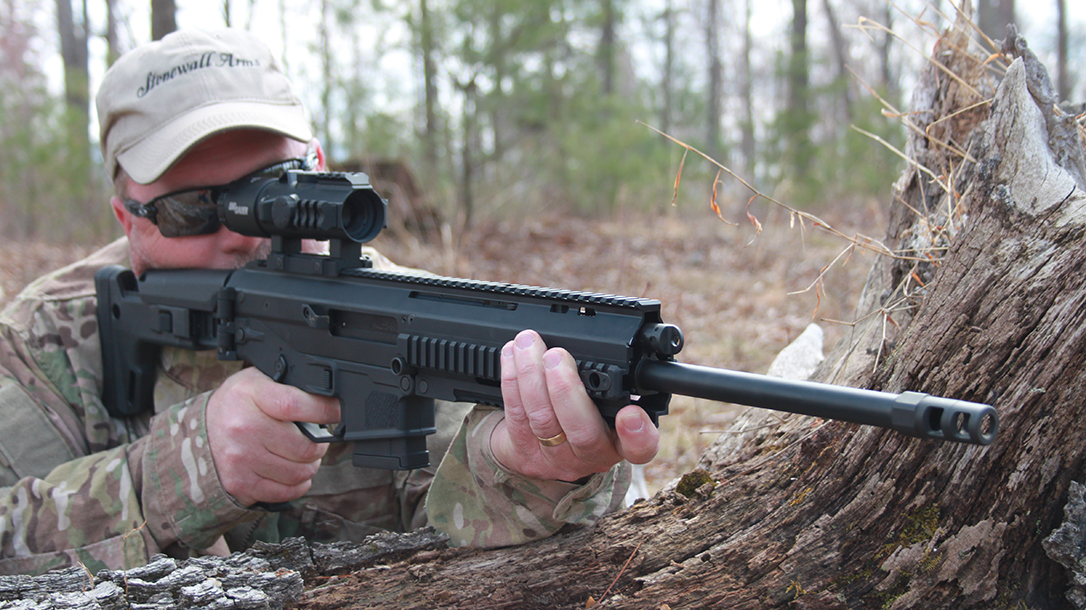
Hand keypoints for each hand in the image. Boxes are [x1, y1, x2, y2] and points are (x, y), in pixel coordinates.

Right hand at [206, 367, 339, 506]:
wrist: (198, 434)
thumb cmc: (237, 405)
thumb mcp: (257, 381)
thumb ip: (289, 386)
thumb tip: (328, 397)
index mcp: (250, 395)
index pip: (296, 405)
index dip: (324, 410)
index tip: (336, 411)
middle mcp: (243, 428)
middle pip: (304, 447)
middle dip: (320, 445)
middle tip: (316, 440)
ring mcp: (241, 459)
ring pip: (299, 472)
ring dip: (310, 466)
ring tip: (304, 456)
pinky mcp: (241, 484)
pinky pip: (286, 491)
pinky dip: (298, 484)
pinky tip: (294, 472)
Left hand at [491, 330, 659, 481]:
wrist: (538, 449)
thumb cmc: (578, 416)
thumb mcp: (603, 408)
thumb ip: (611, 385)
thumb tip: (608, 339)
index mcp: (619, 442)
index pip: (640, 448)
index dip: (638, 435)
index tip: (630, 413)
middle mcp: (590, 455)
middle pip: (582, 432)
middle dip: (566, 389)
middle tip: (557, 356)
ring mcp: (555, 457)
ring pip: (543, 419)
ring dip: (531, 375)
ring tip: (528, 344)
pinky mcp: (522, 450)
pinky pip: (516, 414)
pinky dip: (512, 379)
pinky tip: (511, 355)